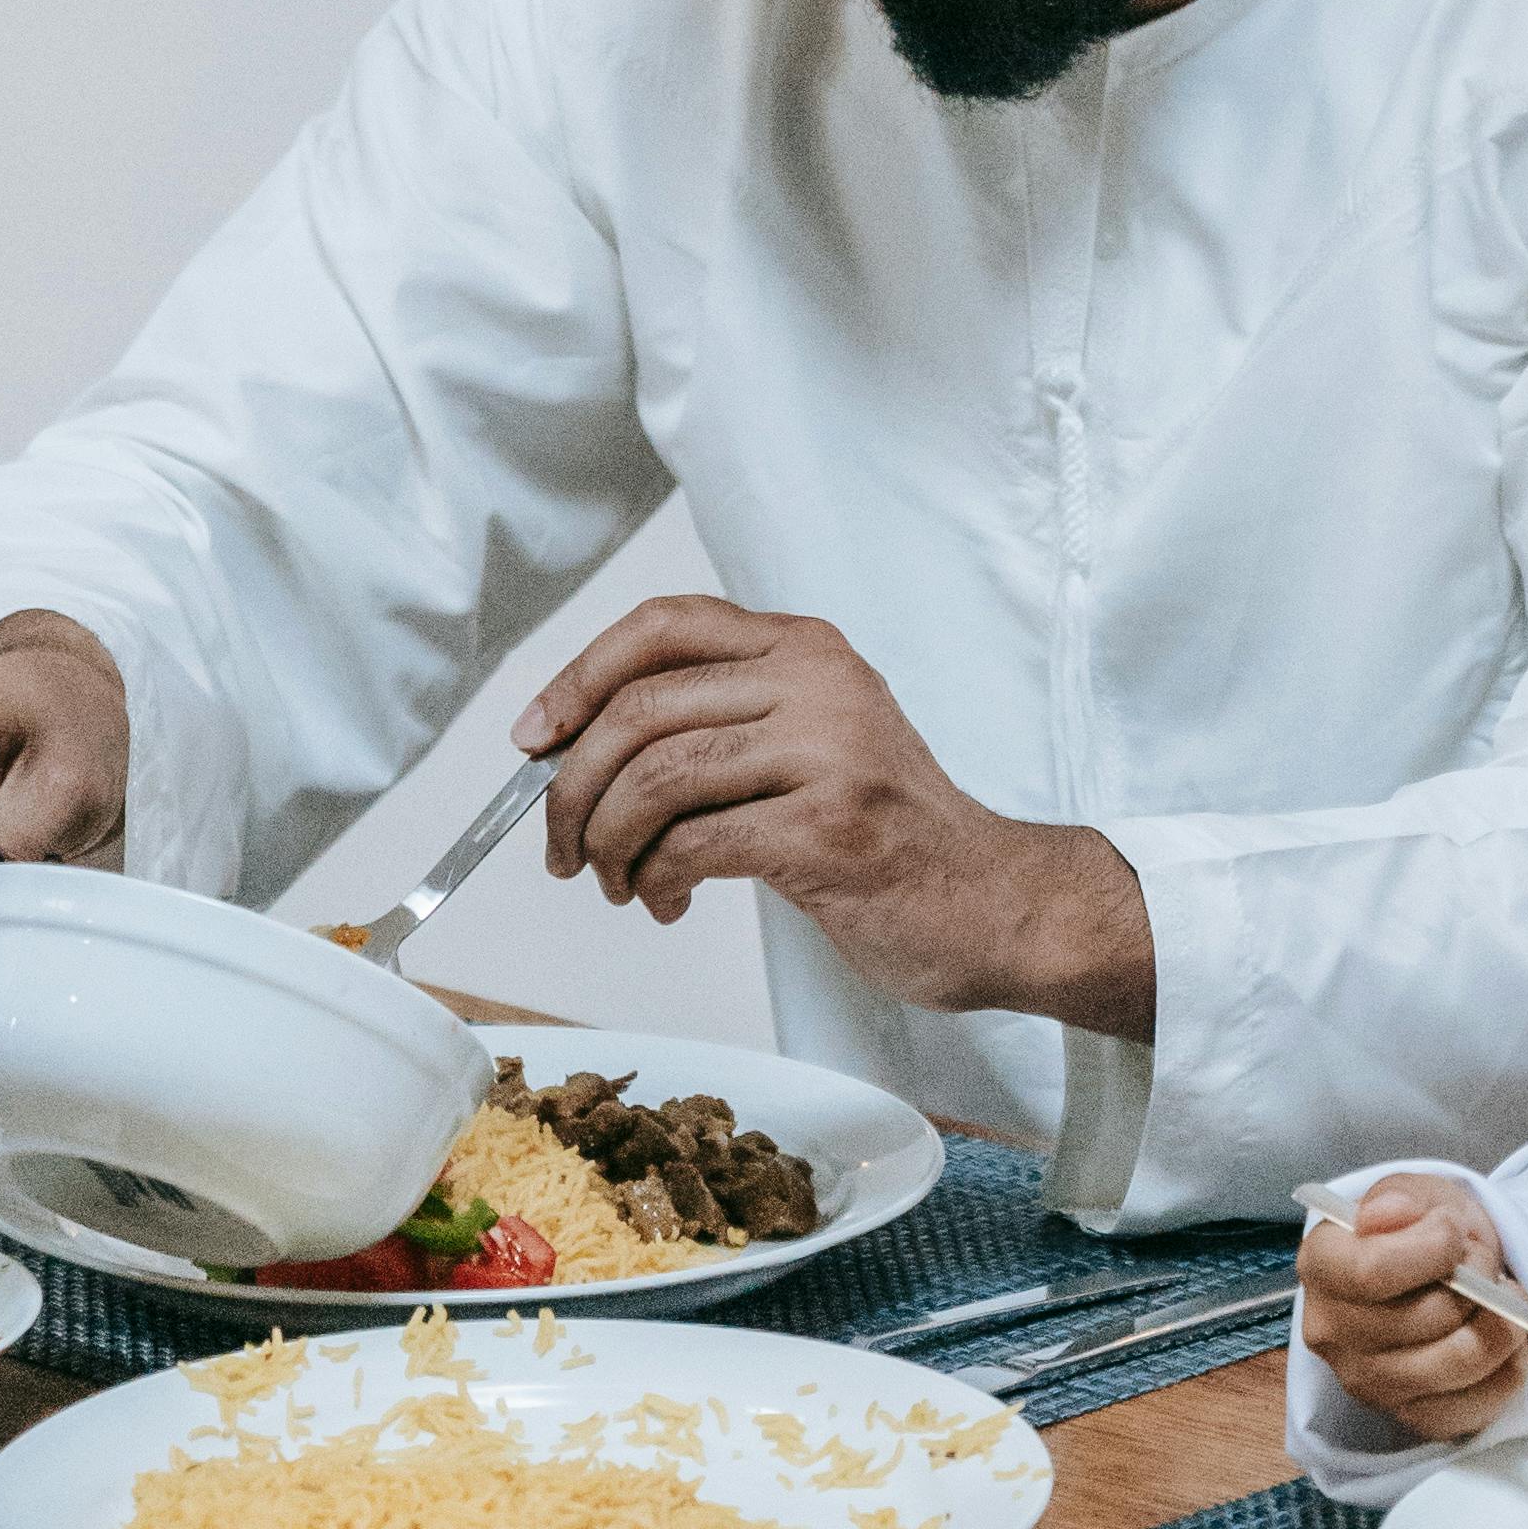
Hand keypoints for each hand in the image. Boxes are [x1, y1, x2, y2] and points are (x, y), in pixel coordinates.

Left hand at [515, 601, 1152, 1033]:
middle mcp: (819, 683)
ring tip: (615, 884)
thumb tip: (573, 750)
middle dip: (571, 788)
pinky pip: (692, 845)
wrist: (994, 903)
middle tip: (561, 848)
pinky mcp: (829, 828)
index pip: (663, 625)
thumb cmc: (887, 834)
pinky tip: (666, 902)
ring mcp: (829, 752)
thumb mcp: (812, 742)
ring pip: (655, 779)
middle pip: (640, 709)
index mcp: (807, 648)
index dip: (578, 677)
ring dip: (607, 843)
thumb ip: (719, 722)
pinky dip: (655, 881)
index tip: (533, 740)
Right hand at [1296, 1178, 1527, 1443]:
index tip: (1454, 1232)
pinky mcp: (1410, 1417)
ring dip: (1500, 1324)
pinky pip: (1477, 1405)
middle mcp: (1331, 1334)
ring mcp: (1368, 1384)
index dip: (1433, 1250)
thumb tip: (1386, 1214)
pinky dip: (1507, 1369)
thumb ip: (1403, 1197)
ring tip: (1502, 1298)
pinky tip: (1501, 1338)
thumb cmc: (1424, 1230)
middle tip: (1484, 1263)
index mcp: (1322, 1267)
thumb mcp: (1418, 1196)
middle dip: (1476, 1283)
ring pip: (1457, 1363)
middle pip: (1426, 1318)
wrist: (1442, 1271)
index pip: (1372, 1271)